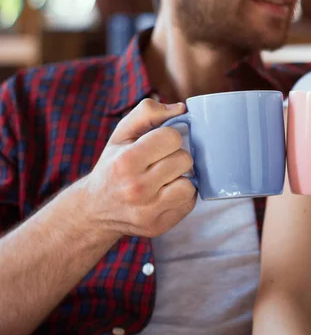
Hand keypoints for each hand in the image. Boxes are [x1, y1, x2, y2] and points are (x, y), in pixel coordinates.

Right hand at [79, 98, 196, 237]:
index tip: (158, 144)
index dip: (169, 137)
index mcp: (126, 161)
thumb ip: (148, 112)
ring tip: (165, 178)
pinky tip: (166, 193)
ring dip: (181, 178)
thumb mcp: (121, 134)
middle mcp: (137, 188)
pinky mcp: (159, 226)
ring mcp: (149, 211)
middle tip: (161, 162)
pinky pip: (189, 202)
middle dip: (175, 157)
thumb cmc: (113, 166)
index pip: (172, 137)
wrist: (95, 210)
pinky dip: (182, 196)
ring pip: (189, 184)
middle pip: (184, 160)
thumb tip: (182, 109)